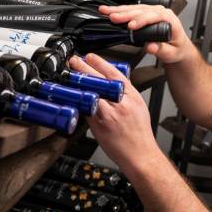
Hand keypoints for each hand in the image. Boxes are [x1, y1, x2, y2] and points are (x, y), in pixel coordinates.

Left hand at [68, 53, 159, 173]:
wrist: (140, 155)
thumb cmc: (139, 134)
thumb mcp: (139, 107)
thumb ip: (126, 95)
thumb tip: (112, 84)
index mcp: (132, 96)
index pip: (115, 74)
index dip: (100, 63)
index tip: (90, 57)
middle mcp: (122, 103)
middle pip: (101, 80)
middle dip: (86, 68)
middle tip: (75, 61)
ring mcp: (110, 114)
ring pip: (92, 93)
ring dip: (80, 83)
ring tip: (71, 75)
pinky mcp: (100, 125)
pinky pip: (87, 109)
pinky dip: (80, 101)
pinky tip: (73, 96)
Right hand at [99, 4, 192, 63]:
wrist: (178, 47)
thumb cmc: (176, 48)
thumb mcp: (171, 53)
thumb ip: (161, 50)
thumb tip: (151, 47)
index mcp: (169, 19)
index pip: (154, 16)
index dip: (141, 21)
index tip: (131, 26)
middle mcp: (161, 12)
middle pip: (141, 10)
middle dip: (125, 14)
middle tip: (113, 17)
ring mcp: (153, 11)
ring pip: (134, 8)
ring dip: (119, 10)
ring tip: (106, 11)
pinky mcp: (146, 12)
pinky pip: (132, 9)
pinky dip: (120, 10)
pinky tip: (110, 10)